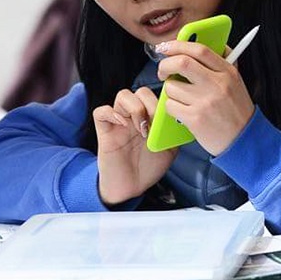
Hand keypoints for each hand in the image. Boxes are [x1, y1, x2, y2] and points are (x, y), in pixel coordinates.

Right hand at [93, 86, 176, 205]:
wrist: (131, 187)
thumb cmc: (148, 169)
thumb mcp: (169, 150)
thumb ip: (173, 133)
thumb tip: (180, 119)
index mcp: (149, 119)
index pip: (155, 96)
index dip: (162, 100)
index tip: (169, 115)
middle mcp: (134, 117)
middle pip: (140, 91)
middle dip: (151, 104)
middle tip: (155, 123)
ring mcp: (118, 123)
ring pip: (123, 96)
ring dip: (135, 108)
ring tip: (141, 128)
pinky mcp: (104, 131)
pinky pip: (101, 112)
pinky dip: (112, 114)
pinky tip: (123, 126)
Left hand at [155, 40, 255, 155]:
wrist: (243, 139)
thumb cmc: (236, 110)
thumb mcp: (235, 82)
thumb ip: (220, 63)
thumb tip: (200, 42)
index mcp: (227, 72)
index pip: (200, 50)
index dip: (178, 44)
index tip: (165, 47)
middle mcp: (217, 84)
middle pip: (181, 63)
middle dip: (165, 65)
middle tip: (163, 71)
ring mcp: (205, 102)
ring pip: (171, 87)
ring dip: (170, 91)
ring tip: (181, 98)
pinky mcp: (195, 118)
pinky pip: (170, 105)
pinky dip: (171, 107)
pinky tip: (182, 111)